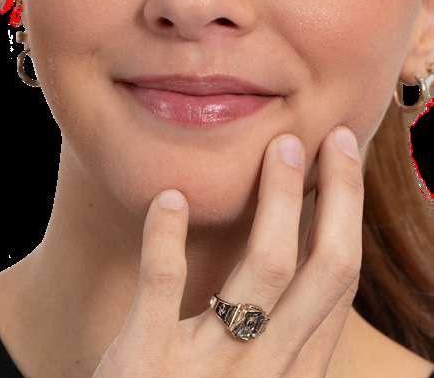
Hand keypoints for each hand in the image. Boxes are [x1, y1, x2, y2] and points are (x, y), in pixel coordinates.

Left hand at [92, 126, 363, 377]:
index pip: (338, 286)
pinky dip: (166, 235)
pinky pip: (163, 284)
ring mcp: (208, 368)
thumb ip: (276, 336)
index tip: (346, 167)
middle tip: (332, 139)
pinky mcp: (146, 362)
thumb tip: (295, 259)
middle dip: (338, 197)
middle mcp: (265, 371)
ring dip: (279, 202)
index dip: (349, 220)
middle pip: (322, 270)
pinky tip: (171, 197)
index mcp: (292, 371)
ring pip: (265, 270)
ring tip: (280, 148)